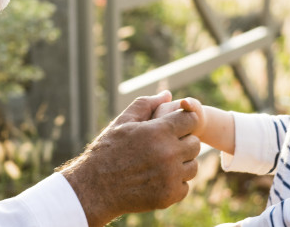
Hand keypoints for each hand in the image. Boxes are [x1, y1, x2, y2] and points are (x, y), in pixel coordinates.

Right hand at [60, 91, 201, 225]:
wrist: (94, 188)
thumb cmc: (106, 151)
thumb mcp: (122, 122)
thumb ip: (146, 105)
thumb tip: (167, 94)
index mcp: (158, 131)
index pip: (191, 120)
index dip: (184, 121)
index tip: (175, 127)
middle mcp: (168, 153)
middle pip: (195, 144)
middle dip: (183, 142)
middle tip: (165, 146)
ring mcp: (170, 177)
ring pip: (192, 166)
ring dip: (181, 164)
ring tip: (161, 163)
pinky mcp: (169, 196)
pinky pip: (184, 186)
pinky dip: (174, 183)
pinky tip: (157, 179)